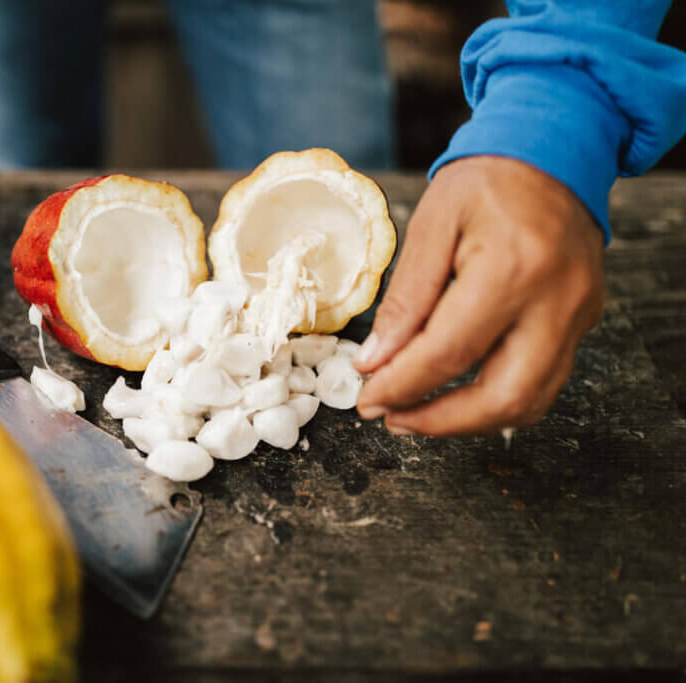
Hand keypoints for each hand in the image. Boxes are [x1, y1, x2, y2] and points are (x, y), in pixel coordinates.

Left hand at [352, 156, 604, 435]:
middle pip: (503, 397)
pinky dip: (496, 399)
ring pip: (530, 402)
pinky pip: (544, 381)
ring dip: (469, 420)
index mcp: (512, 269)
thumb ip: (406, 299)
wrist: (553, 152)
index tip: (367, 400)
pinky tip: (455, 392)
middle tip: (392, 418)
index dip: (402, 385)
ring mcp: (577, 315)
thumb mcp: (431, 225)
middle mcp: (556, 301)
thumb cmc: (486, 181)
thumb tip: (376, 361)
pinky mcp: (582, 321)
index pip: (449, 353)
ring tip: (417, 412)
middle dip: (440, 421)